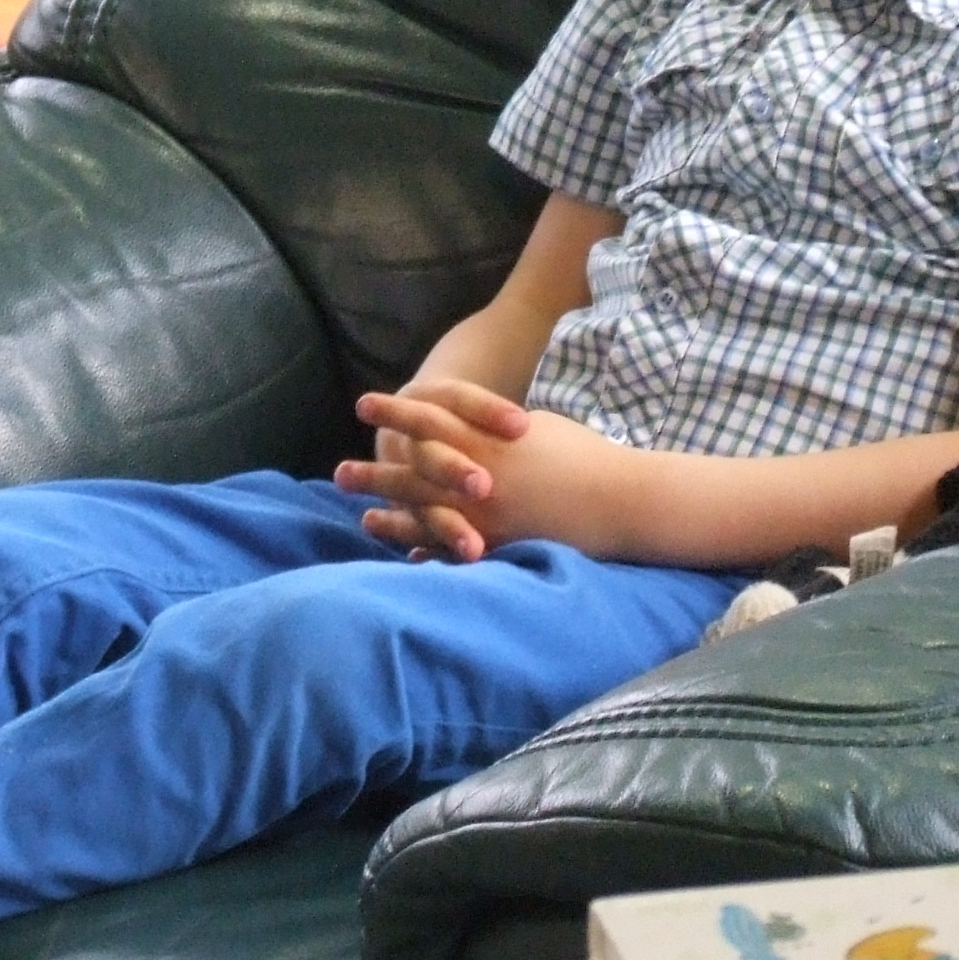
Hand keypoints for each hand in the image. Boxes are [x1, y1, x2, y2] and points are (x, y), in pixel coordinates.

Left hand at [339, 389, 638, 560]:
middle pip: (414, 471)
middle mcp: (479, 475)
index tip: (363, 404)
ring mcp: (487, 514)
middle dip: (375, 471)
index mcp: (487, 438)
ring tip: (361, 519)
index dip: (395, 411)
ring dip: (391, 516)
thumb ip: (490, 431)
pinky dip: (428, 551)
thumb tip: (462, 431)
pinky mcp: (500, 545)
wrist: (620, 499)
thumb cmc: (581, 456)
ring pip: (426, 513)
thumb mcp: (531, 429)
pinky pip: (453, 550)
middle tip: (338, 472)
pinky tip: (405, 555)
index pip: (429, 419)